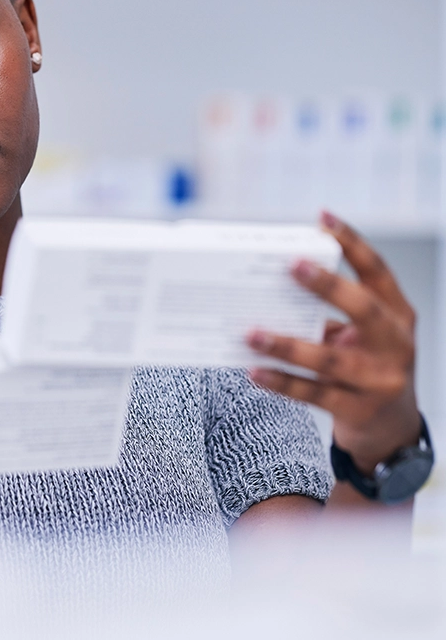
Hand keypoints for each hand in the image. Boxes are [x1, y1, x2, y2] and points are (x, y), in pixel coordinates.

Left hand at [246, 211, 421, 471]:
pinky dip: (281, 381)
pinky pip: (313, 394)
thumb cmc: (366, 366)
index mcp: (396, 315)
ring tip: (249, 332)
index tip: (323, 219)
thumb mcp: (362, 336)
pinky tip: (254, 370)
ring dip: (287, 345)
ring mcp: (380, 380)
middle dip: (328, 286)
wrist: (393, 428)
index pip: (378, 272)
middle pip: (364, 309)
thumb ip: (329, 315)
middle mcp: (395, 343)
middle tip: (291, 266)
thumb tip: (267, 292)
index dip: (352, 243)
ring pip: (331, 360)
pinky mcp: (358, 410)